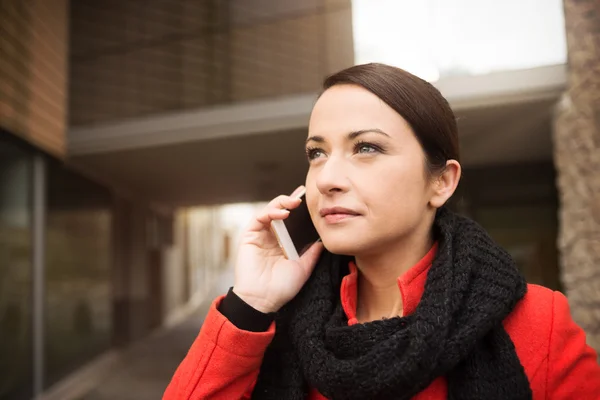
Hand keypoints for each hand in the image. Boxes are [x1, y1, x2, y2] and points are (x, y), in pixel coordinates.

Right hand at [232, 187, 322, 312]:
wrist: (263, 300)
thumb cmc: (282, 287)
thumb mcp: (304, 267)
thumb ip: (313, 252)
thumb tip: (324, 239)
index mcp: (285, 243)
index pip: (293, 221)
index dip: (301, 210)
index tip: (312, 201)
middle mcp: (272, 236)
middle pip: (282, 211)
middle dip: (291, 201)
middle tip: (303, 196)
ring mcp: (261, 235)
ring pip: (270, 210)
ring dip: (282, 203)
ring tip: (294, 202)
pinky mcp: (250, 236)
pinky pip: (259, 218)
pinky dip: (271, 212)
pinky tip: (283, 214)